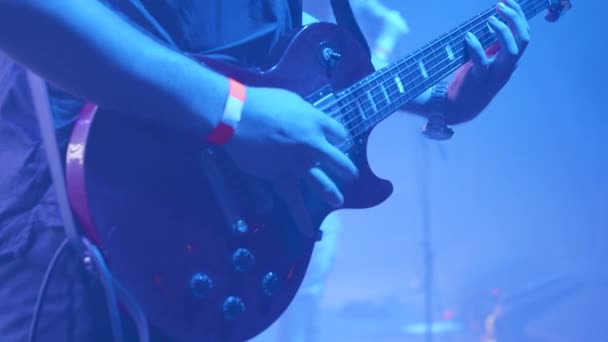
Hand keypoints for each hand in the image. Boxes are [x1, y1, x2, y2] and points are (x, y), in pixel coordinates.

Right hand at [224, 86, 357, 207]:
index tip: (333, 139)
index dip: (337, 137)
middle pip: (339, 161)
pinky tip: (309, 231)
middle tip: (350, 175)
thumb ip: (306, 113)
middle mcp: (313, 146)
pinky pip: (294, 201)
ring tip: (338, 201)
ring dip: (331, 193)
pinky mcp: (281, 178)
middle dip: (346, 169)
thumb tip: (311, 121)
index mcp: (317, 123)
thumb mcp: (293, 100)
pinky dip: (301, 218)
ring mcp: (298, 165)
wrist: (237, 116)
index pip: (339, 133)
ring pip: (322, 184)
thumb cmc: (263, 103)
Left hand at [447, 0, 529, 121]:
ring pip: (511, 50)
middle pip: (523, 39)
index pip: (524, 34)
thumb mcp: (490, 64)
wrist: (459, 108)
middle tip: (498, 6)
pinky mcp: (478, 78)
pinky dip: (476, 46)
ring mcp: (494, 73)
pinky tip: (468, 36)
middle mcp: (507, 66)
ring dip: (502, 31)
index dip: (518, 16)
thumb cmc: (473, 83)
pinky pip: (481, 61)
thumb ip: (497, 50)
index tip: (506, 1)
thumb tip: (502, 29)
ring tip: (489, 19)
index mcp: (509, 61)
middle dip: (515, 18)